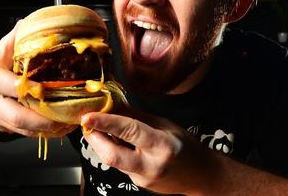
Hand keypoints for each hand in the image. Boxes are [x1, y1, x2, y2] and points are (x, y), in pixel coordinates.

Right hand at [0, 22, 75, 137]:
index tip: (43, 90)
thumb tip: (29, 23)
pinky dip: (42, 134)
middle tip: (60, 117)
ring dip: (44, 129)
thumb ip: (14, 39)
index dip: (24, 88)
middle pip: (14, 115)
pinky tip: (59, 130)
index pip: (4, 84)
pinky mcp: (4, 128)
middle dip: (39, 119)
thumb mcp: (0, 52)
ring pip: (20, 129)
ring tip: (65, 124)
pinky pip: (24, 134)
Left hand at [81, 109, 215, 194]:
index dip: (105, 122)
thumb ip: (136, 116)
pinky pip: (120, 165)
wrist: (201, 176)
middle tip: (86, 123)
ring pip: (113, 160)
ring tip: (100, 129)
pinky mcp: (138, 184)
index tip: (87, 116)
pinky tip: (117, 142)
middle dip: (94, 138)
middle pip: (112, 155)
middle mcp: (152, 165)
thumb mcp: (164, 125)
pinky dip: (114, 151)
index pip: (129, 131)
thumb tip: (113, 103)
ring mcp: (143, 179)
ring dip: (102, 144)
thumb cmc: (186, 147)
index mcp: (162, 145)